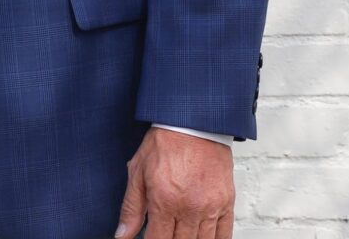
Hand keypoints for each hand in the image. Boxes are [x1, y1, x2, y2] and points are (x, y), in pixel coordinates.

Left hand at [116, 127, 234, 238]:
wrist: (194, 122)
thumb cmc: (165, 143)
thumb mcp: (138, 172)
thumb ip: (131, 208)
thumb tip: (122, 234)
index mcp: (165, 201)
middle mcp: (190, 208)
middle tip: (165, 233)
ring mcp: (210, 207)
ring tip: (181, 234)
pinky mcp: (226, 202)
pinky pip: (224, 234)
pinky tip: (203, 238)